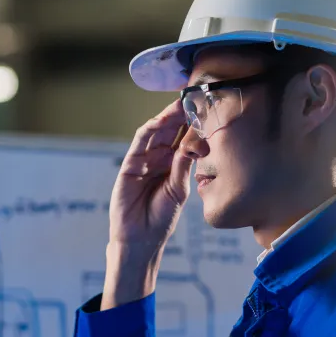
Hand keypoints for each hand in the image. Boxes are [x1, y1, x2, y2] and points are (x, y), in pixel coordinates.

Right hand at [108, 100, 193, 249]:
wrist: (141, 238)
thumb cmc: (161, 218)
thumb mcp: (179, 190)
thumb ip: (183, 166)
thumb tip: (193, 142)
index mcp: (173, 164)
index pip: (183, 138)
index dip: (193, 123)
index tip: (206, 107)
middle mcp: (158, 158)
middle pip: (170, 130)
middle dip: (181, 114)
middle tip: (193, 98)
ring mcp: (143, 160)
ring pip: (155, 133)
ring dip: (166, 118)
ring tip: (179, 105)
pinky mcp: (129, 165)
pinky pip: (138, 143)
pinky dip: (148, 130)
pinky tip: (159, 121)